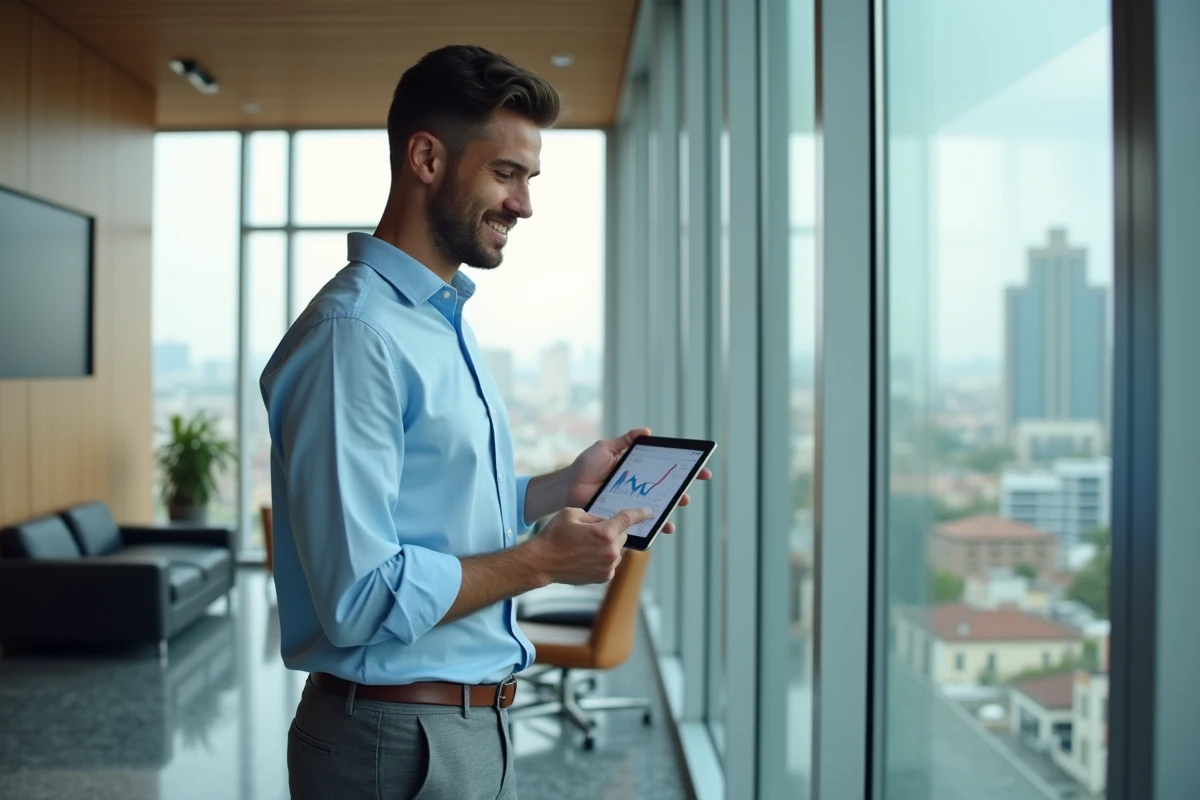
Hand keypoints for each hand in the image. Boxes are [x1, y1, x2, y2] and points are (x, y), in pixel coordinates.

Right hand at [527, 507, 654, 584]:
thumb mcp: (572, 513)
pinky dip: (605, 557)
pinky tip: (587, 556)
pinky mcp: (604, 576)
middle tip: (596, 531)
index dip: (640, 513)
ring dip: (609, 545)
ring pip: (618, 550)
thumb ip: (594, 516)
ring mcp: (608, 566)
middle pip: (623, 535)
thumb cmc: (554, 536)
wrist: (542, 562)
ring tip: (587, 545)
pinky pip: (611, 562)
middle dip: (614, 531)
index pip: (628, 519)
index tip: (649, 512)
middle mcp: (610, 551)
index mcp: (604, 533)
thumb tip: (605, 521)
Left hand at [565, 427, 712, 533]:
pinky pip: (643, 524)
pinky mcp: (624, 518)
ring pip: (659, 509)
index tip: (702, 470)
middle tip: (687, 492)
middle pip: (667, 491)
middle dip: (682, 491)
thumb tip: (647, 432)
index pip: (666, 469)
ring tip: (677, 508)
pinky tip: (663, 527)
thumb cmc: (586, 466)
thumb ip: (625, 441)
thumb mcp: (605, 448)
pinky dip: (655, 527)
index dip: (685, 470)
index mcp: (638, 470)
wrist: (568, 487)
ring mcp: (633, 504)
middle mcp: (640, 488)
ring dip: (671, 510)